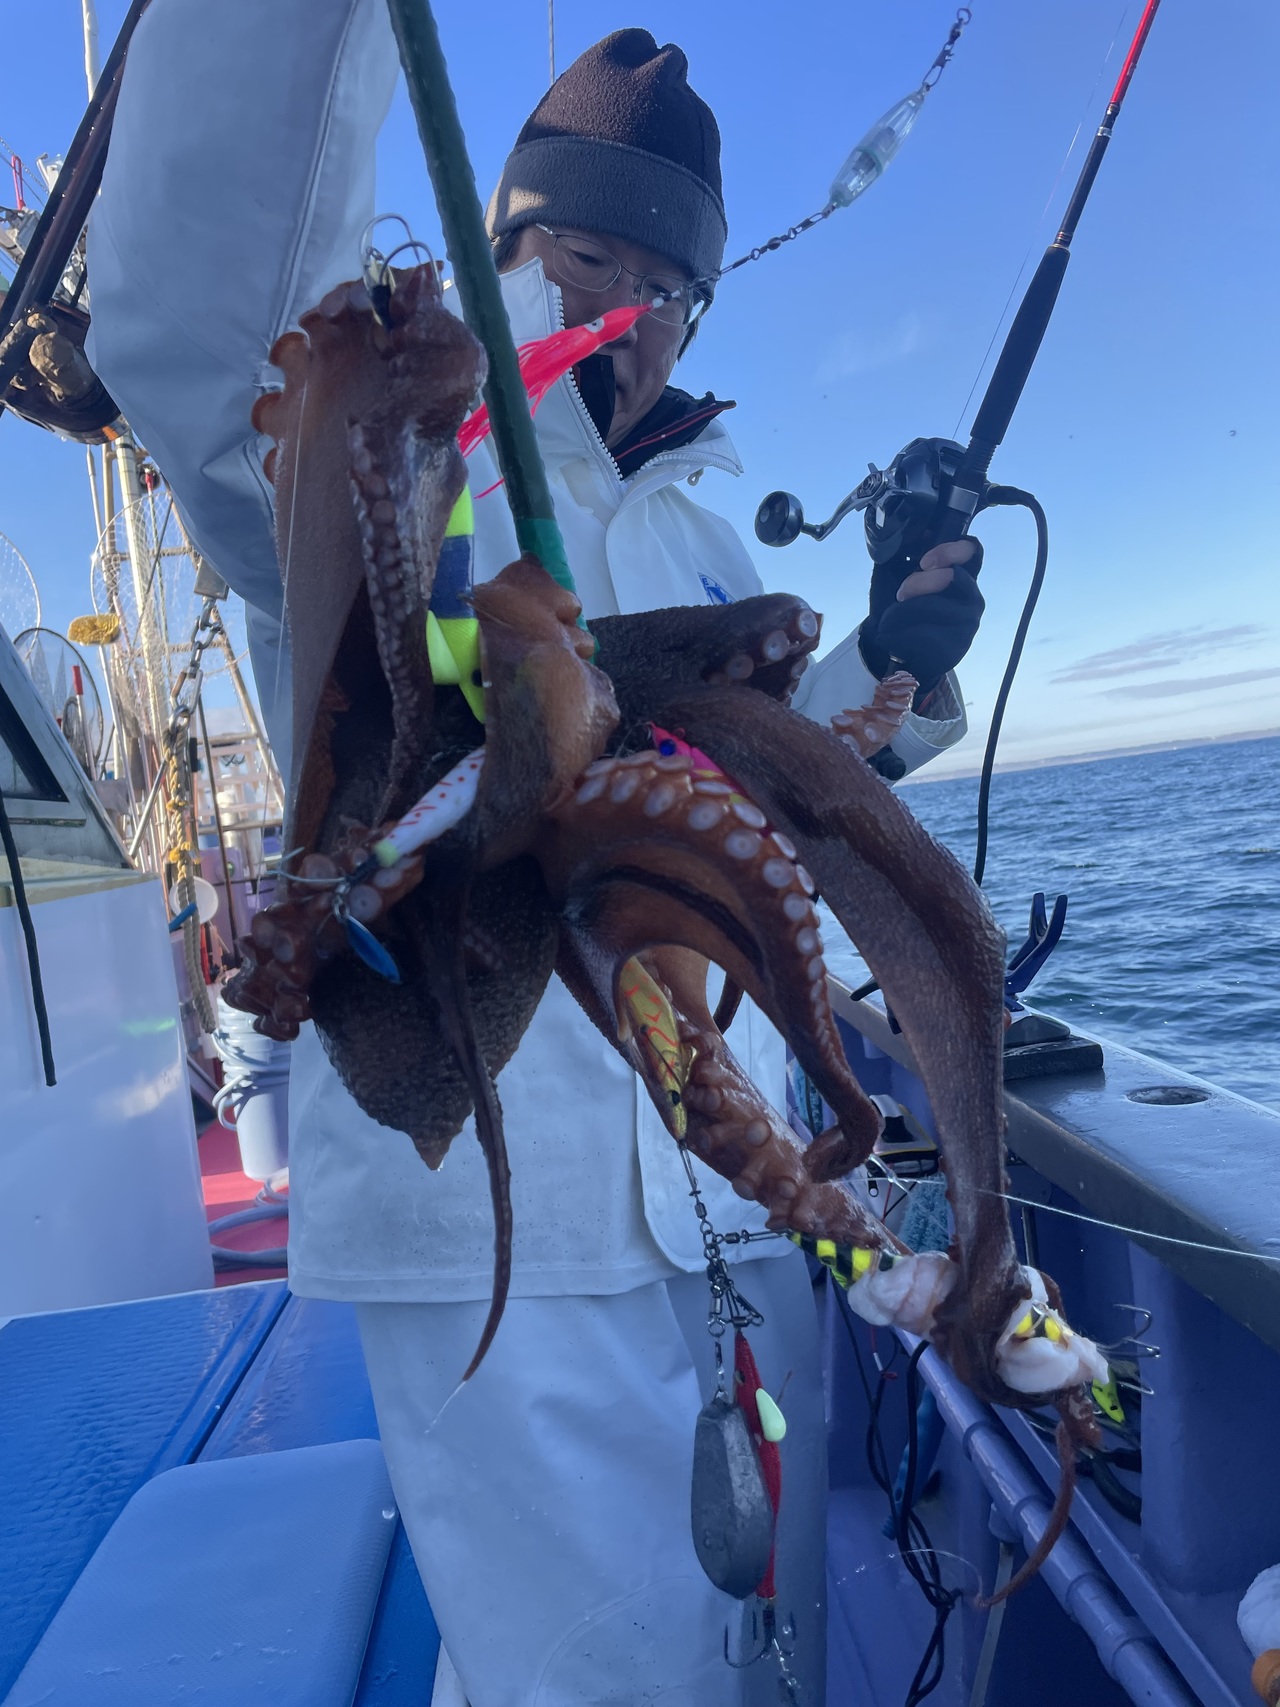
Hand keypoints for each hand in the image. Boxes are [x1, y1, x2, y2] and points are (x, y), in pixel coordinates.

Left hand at [858, 537, 984, 693]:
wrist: (890, 642)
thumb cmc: (898, 603)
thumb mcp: (895, 572)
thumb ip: (904, 550)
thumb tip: (914, 529)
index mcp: (961, 573)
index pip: (973, 550)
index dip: (951, 550)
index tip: (924, 561)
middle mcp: (971, 595)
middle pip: (954, 577)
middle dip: (919, 582)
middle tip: (901, 593)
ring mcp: (968, 622)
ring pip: (937, 608)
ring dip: (905, 611)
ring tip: (891, 617)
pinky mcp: (957, 647)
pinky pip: (928, 635)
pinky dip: (902, 633)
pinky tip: (894, 635)